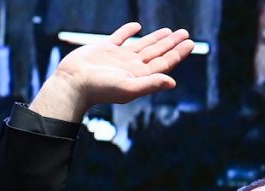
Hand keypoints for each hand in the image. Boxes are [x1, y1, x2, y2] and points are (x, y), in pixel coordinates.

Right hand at [30, 23, 194, 121]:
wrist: (73, 83)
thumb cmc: (100, 89)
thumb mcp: (129, 87)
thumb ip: (151, 84)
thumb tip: (173, 82)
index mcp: (141, 75)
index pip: (165, 62)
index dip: (178, 53)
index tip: (190, 43)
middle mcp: (133, 66)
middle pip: (158, 52)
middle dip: (172, 44)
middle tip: (186, 34)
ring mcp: (120, 57)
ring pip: (143, 44)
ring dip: (157, 38)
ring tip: (170, 31)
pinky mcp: (104, 48)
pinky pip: (120, 37)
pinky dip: (129, 31)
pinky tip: (137, 26)